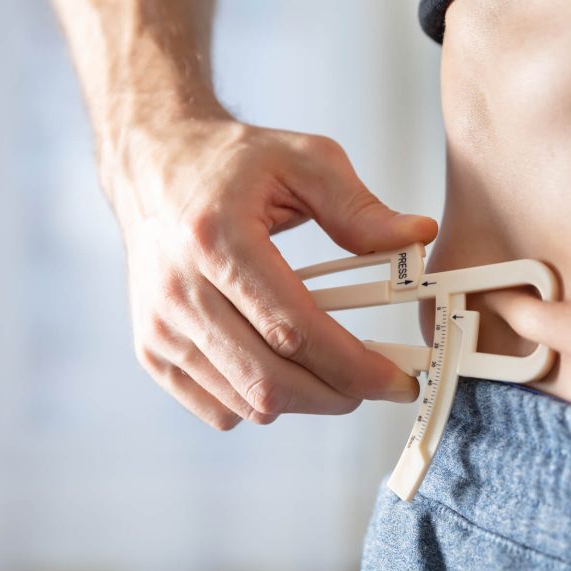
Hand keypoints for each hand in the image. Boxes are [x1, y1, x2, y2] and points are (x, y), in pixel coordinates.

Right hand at [106, 118, 437, 429]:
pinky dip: (262, 402)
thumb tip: (419, 237)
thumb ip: (362, 208)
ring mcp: (159, 327)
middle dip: (338, 395)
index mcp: (218, 239)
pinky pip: (219, 409)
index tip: (397, 380)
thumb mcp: (305, 161)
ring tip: (334, 367)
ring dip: (306, 399)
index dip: (354, 367)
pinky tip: (283, 364)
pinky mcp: (151, 350)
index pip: (294, 330)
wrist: (154, 166)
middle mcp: (179, 290)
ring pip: (246, 404)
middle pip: (269, 382)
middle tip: (376, 382)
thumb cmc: (230, 163)